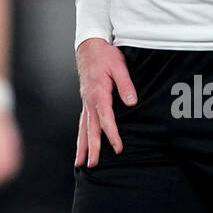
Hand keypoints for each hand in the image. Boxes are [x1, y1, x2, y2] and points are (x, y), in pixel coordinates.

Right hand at [74, 37, 137, 167]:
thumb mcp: (119, 66)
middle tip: (93, 165)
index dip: (112, 134)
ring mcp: (85, 102)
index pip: (105, 118)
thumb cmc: (104, 55)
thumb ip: (125, 85)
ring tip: (80, 163)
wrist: (89, 47)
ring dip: (82, 146)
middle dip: (92, 148)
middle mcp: (89, 101)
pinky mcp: (86, 102)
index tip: (118, 148)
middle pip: (90, 128)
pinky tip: (81, 145)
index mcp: (98, 93)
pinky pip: (82, 122)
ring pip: (83, 128)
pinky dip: (81, 136)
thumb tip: (132, 102)